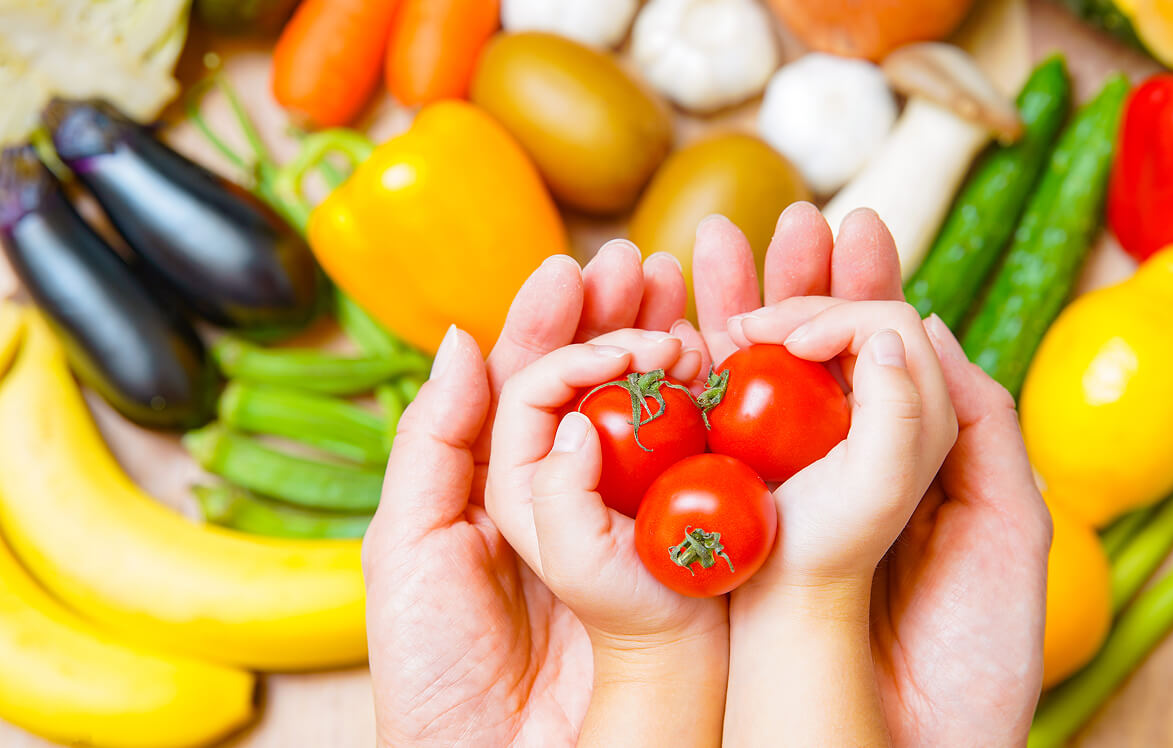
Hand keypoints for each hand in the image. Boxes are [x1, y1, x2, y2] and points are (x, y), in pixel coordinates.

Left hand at [363, 244, 689, 746]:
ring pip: (651, 415)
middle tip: (642, 263)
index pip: (531, 386)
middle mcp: (569, 498)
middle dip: (616, 317)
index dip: (551, 325)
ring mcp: (626, 524)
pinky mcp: (674, 558)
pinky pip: (693, 471)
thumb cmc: (439, 674)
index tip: (572, 273)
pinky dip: (707, 412)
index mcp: (500, 491)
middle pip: (597, 387)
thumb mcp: (411, 546)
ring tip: (679, 289)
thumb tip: (459, 340)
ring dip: (664, 345)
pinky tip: (714, 357)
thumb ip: (433, 441)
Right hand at [696, 205, 1049, 745]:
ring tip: (714, 241)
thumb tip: (920, 332)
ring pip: (748, 380)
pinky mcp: (724, 525)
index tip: (842, 250)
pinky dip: (687, 369)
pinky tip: (674, 315)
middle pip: (810, 356)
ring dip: (732, 303)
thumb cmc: (965, 660)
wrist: (887, 737)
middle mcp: (836, 471)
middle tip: (784, 223)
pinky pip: (700, 432)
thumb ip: (973, 423)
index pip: (879, 358)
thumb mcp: (1004, 528)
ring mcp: (775, 495)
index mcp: (904, 466)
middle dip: (795, 279)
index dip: (859, 293)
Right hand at [729, 299, 957, 580]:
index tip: (786, 342)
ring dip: (769, 301)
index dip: (838, 312)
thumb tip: (885, 338)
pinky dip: (743, 341)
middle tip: (744, 301)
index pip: (890, 322)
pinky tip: (714, 341)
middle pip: (849, 312)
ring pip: (808, 330)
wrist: (778, 605)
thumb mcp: (884, 489)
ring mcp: (831, 417)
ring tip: (725, 288)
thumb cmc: (830, 556)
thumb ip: (900, 409)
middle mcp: (883, 406)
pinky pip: (770, 365)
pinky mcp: (789, 431)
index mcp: (923, 413)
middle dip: (800, 286)